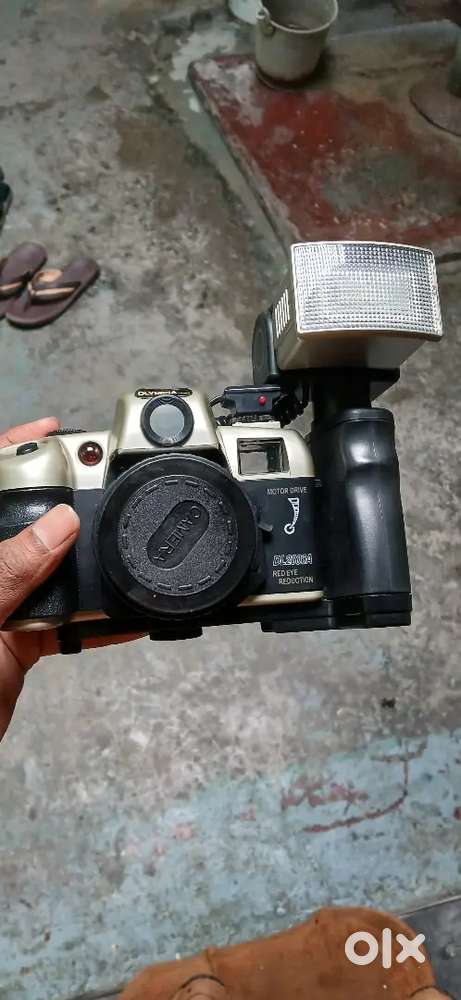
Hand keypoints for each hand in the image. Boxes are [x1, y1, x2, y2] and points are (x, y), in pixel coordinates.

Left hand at [0, 418, 144, 741]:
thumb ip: (11, 567)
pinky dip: (102, 620)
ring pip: (54, 570)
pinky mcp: (22, 641)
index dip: (15, 450)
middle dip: (69, 505)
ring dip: (90, 565)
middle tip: (110, 489)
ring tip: (127, 546)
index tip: (54, 431)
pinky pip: (70, 620)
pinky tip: (129, 614)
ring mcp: (2, 605)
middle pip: (28, 523)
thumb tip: (63, 523)